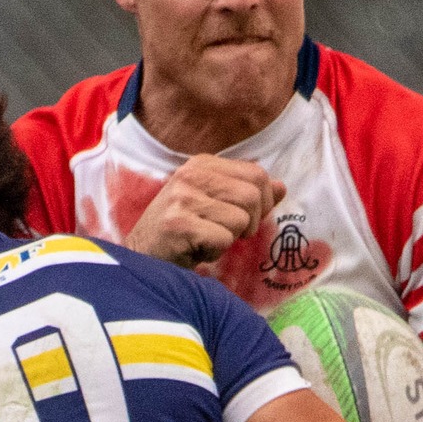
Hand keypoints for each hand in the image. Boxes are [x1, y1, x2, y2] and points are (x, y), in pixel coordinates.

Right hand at [127, 156, 285, 266]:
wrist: (141, 258)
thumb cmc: (180, 234)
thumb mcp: (213, 205)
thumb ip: (246, 194)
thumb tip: (281, 187)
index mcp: (202, 164)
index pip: (257, 174)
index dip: (263, 202)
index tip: (245, 219)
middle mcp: (191, 175)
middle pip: (253, 195)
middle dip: (250, 222)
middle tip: (227, 234)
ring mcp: (182, 198)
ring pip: (241, 219)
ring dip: (230, 238)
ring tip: (206, 240)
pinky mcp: (178, 223)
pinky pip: (223, 239)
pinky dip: (215, 252)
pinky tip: (195, 250)